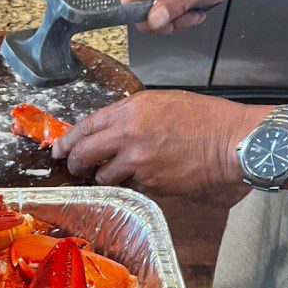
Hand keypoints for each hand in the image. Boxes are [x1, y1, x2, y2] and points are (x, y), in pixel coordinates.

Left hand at [51, 91, 272, 195]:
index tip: (57, 149)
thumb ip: (130, 114)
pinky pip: (128, 185)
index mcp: (131, 109)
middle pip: (84, 152)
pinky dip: (131, 183)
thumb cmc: (202, 119)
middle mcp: (128, 133)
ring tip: (117, 172)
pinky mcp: (148, 181)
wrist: (230, 142)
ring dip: (104, 176)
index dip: (67, 140)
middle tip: (74, 167)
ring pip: (103, 174)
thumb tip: (104, 129)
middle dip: (74, 162)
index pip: (86, 126)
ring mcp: (137, 160)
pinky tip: (146, 176)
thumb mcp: (162, 103)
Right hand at [123, 0, 260, 32]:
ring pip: (147, 2)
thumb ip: (179, 1)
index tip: (153, 24)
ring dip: (169, 14)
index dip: (136, 9)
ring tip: (193, 12)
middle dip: (162, 14)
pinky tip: (189, 5)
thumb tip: (152, 20)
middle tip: (188, 17)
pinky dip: (171, 8)